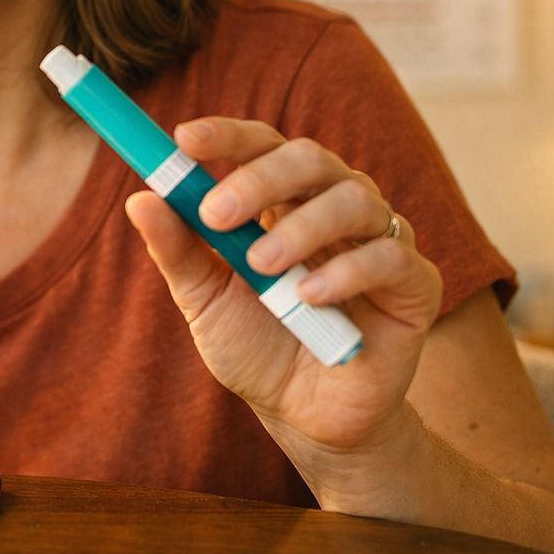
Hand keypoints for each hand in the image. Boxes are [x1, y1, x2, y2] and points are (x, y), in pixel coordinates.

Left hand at [123, 117, 441, 458]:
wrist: (305, 418)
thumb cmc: (255, 347)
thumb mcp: (204, 301)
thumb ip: (179, 251)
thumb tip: (139, 199)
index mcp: (283, 199)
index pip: (261, 144)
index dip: (226, 135)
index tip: (184, 140)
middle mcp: (334, 206)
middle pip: (309, 157)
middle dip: (259, 178)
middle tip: (217, 214)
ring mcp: (378, 240)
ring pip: (354, 198)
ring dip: (301, 227)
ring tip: (263, 267)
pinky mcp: (414, 284)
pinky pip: (390, 256)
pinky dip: (346, 271)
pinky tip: (309, 298)